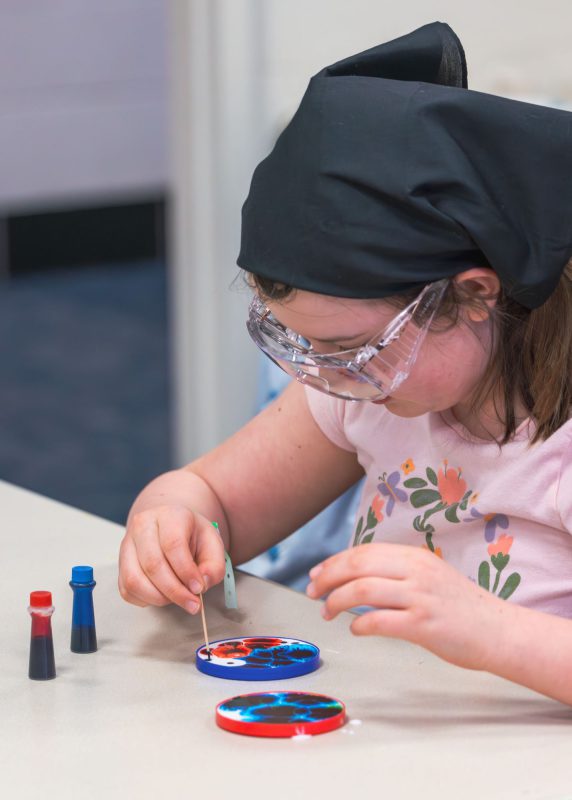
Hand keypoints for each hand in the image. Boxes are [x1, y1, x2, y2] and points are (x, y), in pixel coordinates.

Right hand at [118, 505, 225, 613]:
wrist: (169, 528)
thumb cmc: (191, 536)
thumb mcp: (212, 544)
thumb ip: (214, 565)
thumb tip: (202, 583)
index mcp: (169, 515)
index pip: (173, 544)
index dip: (186, 571)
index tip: (198, 588)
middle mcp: (143, 526)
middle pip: (152, 564)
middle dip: (174, 591)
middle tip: (192, 603)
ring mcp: (127, 544)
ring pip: (135, 579)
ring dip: (159, 598)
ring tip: (177, 599)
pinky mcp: (120, 564)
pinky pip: (127, 590)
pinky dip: (146, 600)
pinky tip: (163, 595)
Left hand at [306, 543, 509, 670]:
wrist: (498, 630)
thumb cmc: (460, 607)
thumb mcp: (428, 576)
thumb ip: (397, 572)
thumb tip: (355, 577)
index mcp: (414, 557)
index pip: (363, 552)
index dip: (334, 562)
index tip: (316, 573)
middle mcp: (415, 571)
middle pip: (357, 565)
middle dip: (327, 577)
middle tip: (312, 592)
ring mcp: (420, 597)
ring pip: (362, 589)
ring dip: (336, 601)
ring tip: (327, 612)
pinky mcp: (424, 625)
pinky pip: (380, 620)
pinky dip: (359, 624)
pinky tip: (355, 629)